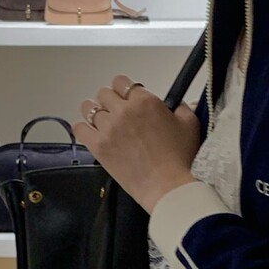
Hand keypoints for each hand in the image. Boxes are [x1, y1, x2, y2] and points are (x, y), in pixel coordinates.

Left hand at [73, 74, 201, 214]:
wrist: (167, 187)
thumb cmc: (179, 160)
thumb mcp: (189, 126)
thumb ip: (182, 108)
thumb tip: (178, 104)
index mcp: (145, 101)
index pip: (122, 82)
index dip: (123, 89)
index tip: (126, 97)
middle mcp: (124, 111)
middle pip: (104, 93)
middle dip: (110, 101)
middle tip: (116, 112)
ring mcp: (109, 129)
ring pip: (89, 108)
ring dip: (94, 112)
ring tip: (101, 120)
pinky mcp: (99, 147)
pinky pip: (79, 129)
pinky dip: (83, 128)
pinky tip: (90, 133)